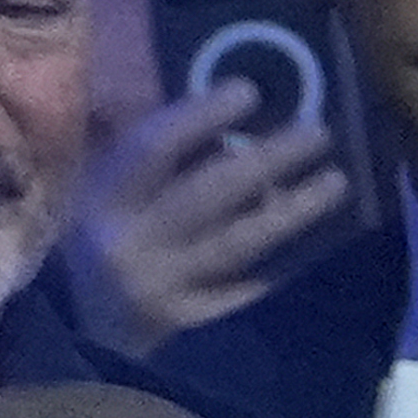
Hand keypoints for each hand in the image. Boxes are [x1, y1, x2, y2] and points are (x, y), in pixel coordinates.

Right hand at [61, 76, 352, 357]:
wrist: (81, 326)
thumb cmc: (97, 236)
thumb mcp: (101, 186)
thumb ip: (147, 149)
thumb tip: (215, 109)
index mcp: (104, 196)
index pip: (155, 146)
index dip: (202, 115)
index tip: (250, 91)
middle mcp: (131, 241)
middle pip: (208, 193)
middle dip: (267, 160)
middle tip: (318, 131)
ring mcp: (163, 286)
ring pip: (237, 243)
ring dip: (291, 211)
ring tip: (336, 181)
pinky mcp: (189, 325)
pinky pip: (246, 290)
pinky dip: (282, 264)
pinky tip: (320, 240)